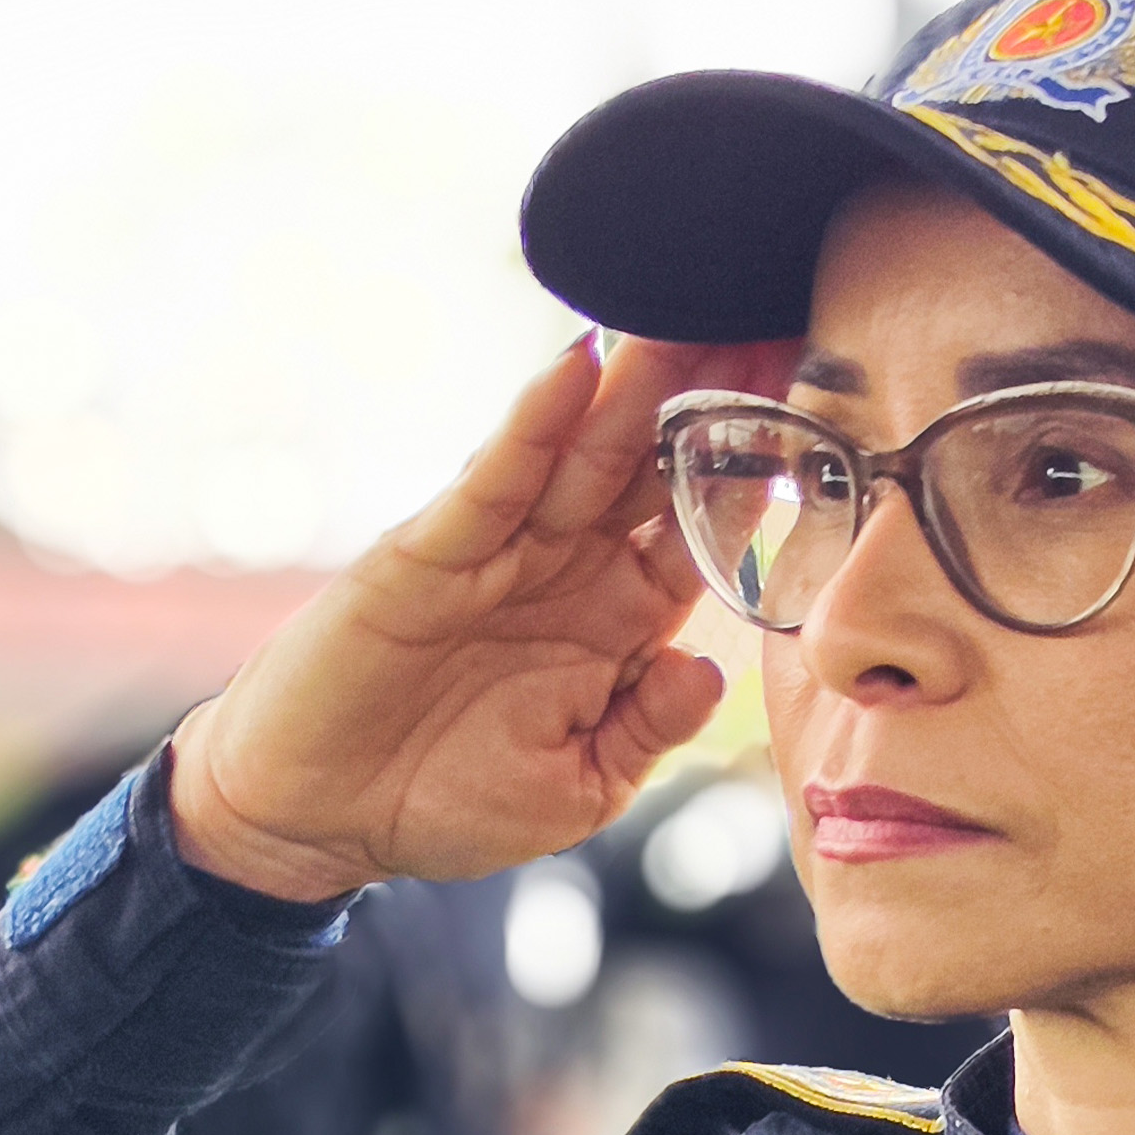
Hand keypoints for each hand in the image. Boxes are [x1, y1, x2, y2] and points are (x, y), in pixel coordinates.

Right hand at [171, 332, 793, 897]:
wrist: (312, 817)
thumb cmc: (441, 802)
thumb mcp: (574, 791)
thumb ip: (645, 730)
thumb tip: (710, 670)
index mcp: (616, 624)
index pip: (700, 532)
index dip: (756, 480)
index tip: (822, 418)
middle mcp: (566, 571)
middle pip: (651, 470)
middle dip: (708, 403)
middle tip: (772, 322)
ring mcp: (499, 553)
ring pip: (582, 455)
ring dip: (636, 388)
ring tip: (690, 318)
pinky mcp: (429, 550)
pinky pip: (494, 478)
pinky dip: (532, 423)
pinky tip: (575, 366)